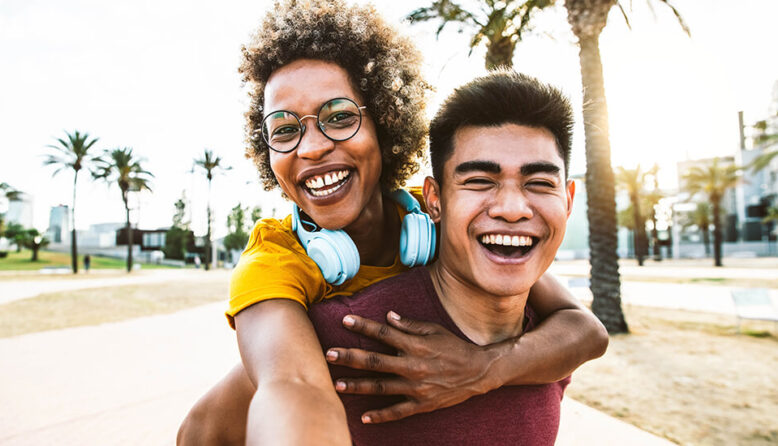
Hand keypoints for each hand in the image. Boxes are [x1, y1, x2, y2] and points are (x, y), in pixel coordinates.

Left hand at [325, 311, 500, 423]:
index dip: (363, 326)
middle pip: (375, 361)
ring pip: (381, 387)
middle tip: (329, 354)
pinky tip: (363, 416)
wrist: (478, 372)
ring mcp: (417, 388)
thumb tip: (387, 317)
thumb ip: (409, 325)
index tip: (345, 320)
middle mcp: (413, 366)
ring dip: (358, 386)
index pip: (384, 333)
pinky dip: (380, 415)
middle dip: (350, 358)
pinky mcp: (422, 404)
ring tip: (337, 384)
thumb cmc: (454, 347)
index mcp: (416, 345)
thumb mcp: (434, 330)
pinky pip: (397, 411)